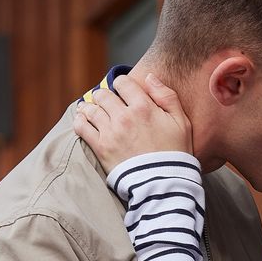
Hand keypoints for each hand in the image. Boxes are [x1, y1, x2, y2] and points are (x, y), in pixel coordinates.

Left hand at [73, 73, 191, 174]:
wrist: (164, 184)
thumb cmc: (175, 153)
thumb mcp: (181, 122)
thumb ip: (166, 96)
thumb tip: (149, 77)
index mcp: (144, 107)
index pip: (122, 83)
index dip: (121, 85)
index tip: (122, 92)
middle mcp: (125, 116)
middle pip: (103, 94)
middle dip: (104, 96)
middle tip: (106, 103)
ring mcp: (111, 132)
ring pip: (90, 109)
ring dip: (90, 107)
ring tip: (90, 110)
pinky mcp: (101, 148)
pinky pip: (82, 127)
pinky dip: (80, 121)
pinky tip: (82, 121)